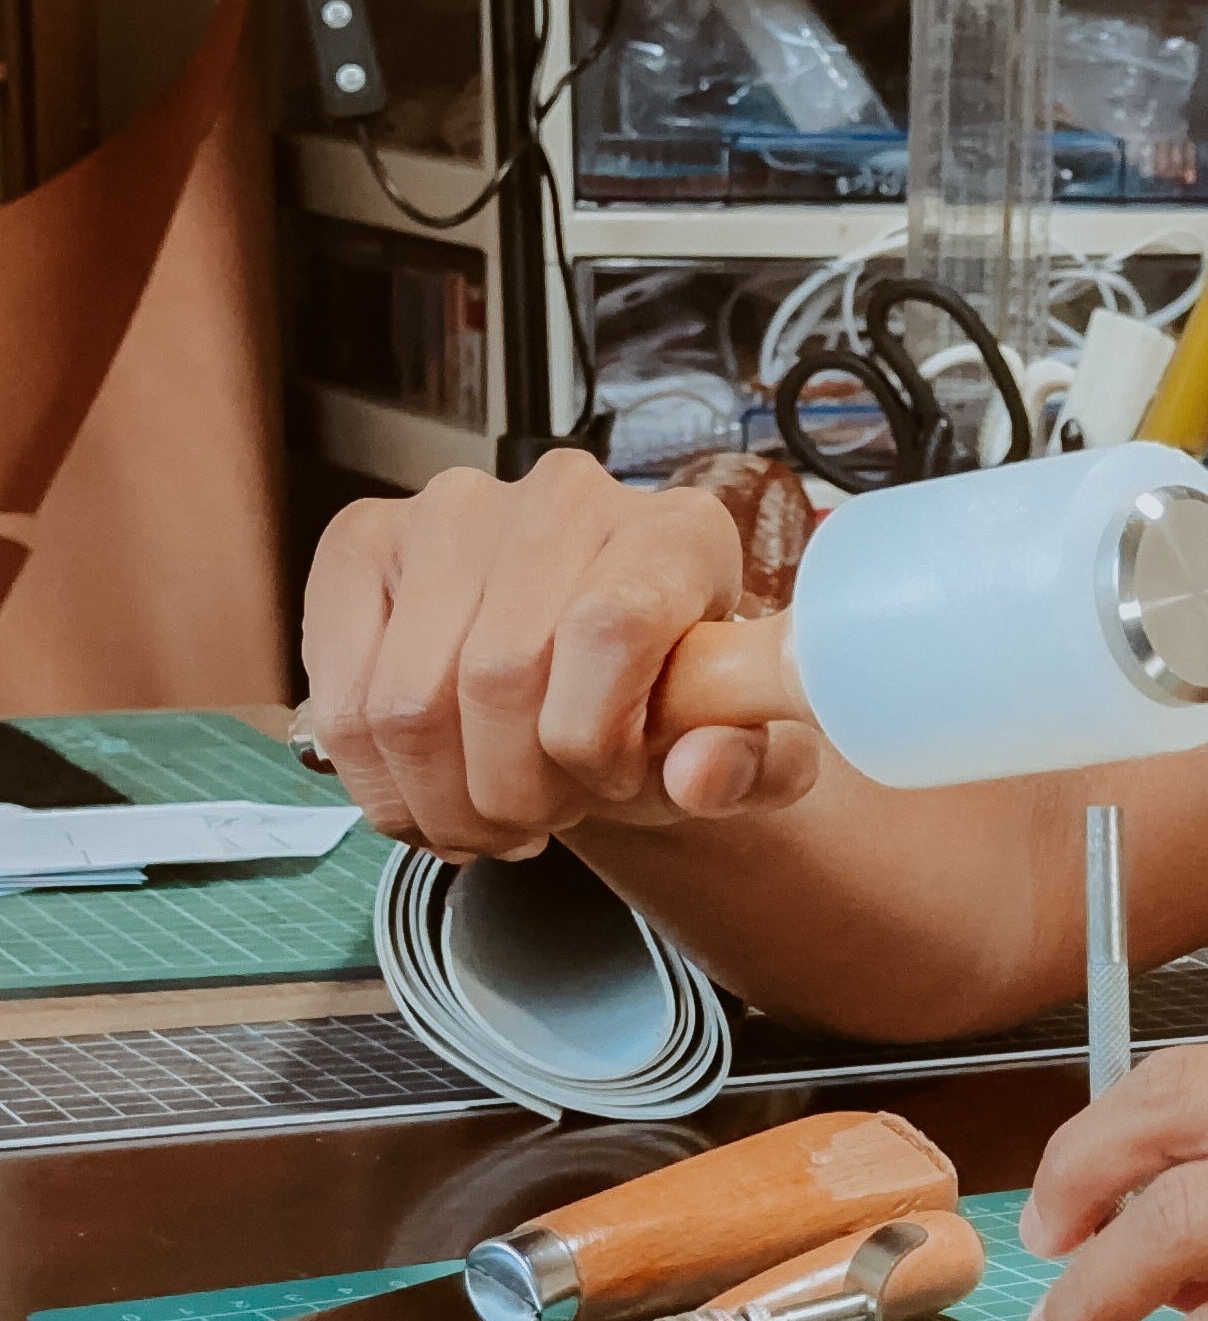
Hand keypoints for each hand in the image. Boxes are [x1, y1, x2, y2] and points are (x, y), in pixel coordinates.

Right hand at [301, 449, 820, 859]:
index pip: (609, 628)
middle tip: (541, 821)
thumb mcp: (744, 754)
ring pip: (407, 700)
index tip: (613, 784)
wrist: (601, 689)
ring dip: (444, 798)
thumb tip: (701, 773)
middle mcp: (564, 498)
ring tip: (489, 818)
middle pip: (499, 675)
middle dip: (515, 792)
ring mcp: (452, 513)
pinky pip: (340, 695)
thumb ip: (753, 768)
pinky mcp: (363, 545)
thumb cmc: (670, 712)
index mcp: (678, 533)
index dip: (597, 741)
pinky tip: (428, 797)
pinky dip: (378, 780)